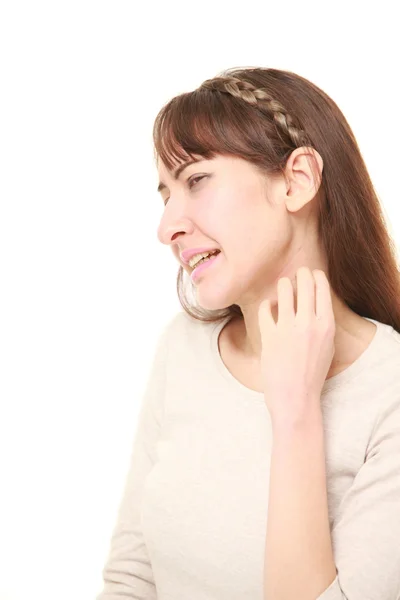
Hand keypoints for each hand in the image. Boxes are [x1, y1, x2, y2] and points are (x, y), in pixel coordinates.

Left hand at [257, 267, 335, 425]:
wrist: (295, 396)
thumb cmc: (312, 372)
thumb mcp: (327, 346)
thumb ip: (323, 322)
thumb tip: (315, 298)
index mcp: (326, 325)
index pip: (322, 288)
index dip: (316, 276)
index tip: (311, 274)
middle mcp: (308, 323)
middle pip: (305, 283)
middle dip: (300, 274)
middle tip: (297, 274)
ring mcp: (288, 328)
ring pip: (284, 289)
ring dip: (283, 285)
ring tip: (282, 286)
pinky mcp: (270, 335)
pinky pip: (266, 308)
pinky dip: (267, 305)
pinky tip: (269, 307)